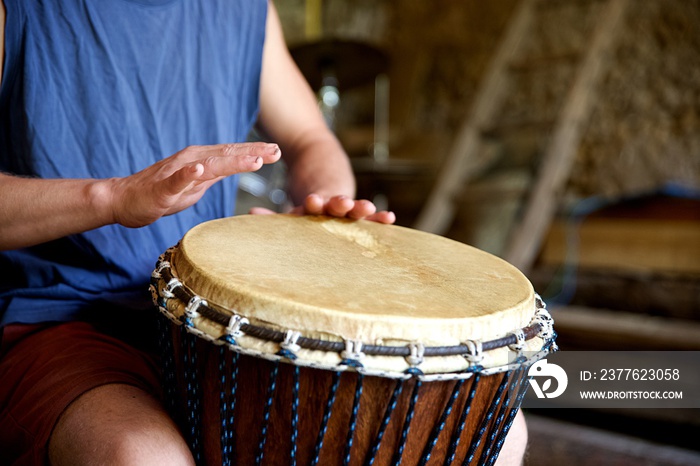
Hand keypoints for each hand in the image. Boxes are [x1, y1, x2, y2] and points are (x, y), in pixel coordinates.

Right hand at [109, 143, 280, 227]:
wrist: (123, 200)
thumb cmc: (160, 194)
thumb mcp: (195, 186)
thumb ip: (214, 177)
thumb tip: (235, 170)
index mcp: (200, 160)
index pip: (232, 155)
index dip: (255, 152)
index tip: (277, 151)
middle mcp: (191, 160)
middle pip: (226, 155)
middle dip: (253, 153)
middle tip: (276, 151)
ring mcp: (177, 173)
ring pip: (209, 165)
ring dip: (232, 161)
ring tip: (254, 160)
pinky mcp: (162, 187)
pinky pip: (176, 180)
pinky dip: (189, 174)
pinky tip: (200, 169)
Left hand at [250, 193, 395, 223]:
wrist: (322, 160)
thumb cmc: (305, 190)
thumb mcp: (288, 201)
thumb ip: (274, 213)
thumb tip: (251, 215)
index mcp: (313, 201)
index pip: (312, 204)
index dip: (313, 202)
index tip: (312, 200)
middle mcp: (330, 202)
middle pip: (335, 204)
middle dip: (338, 204)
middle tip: (340, 203)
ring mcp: (345, 206)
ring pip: (352, 207)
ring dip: (358, 209)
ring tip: (367, 208)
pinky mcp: (356, 209)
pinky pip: (368, 216)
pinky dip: (378, 217)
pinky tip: (390, 218)